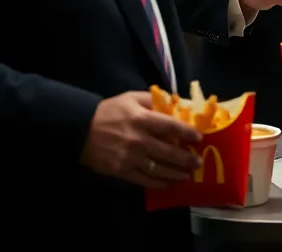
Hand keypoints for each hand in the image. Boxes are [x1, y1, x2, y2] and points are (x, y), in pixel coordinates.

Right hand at [80, 91, 201, 188]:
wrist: (82, 130)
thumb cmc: (110, 111)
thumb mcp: (131, 97)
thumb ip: (154, 99)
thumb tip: (176, 102)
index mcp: (142, 119)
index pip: (170, 126)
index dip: (187, 133)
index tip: (199, 138)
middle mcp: (138, 140)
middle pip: (168, 151)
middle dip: (185, 158)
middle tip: (198, 162)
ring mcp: (130, 158)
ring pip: (158, 169)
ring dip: (175, 173)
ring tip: (188, 175)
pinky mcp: (122, 171)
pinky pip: (144, 180)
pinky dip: (158, 183)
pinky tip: (168, 183)